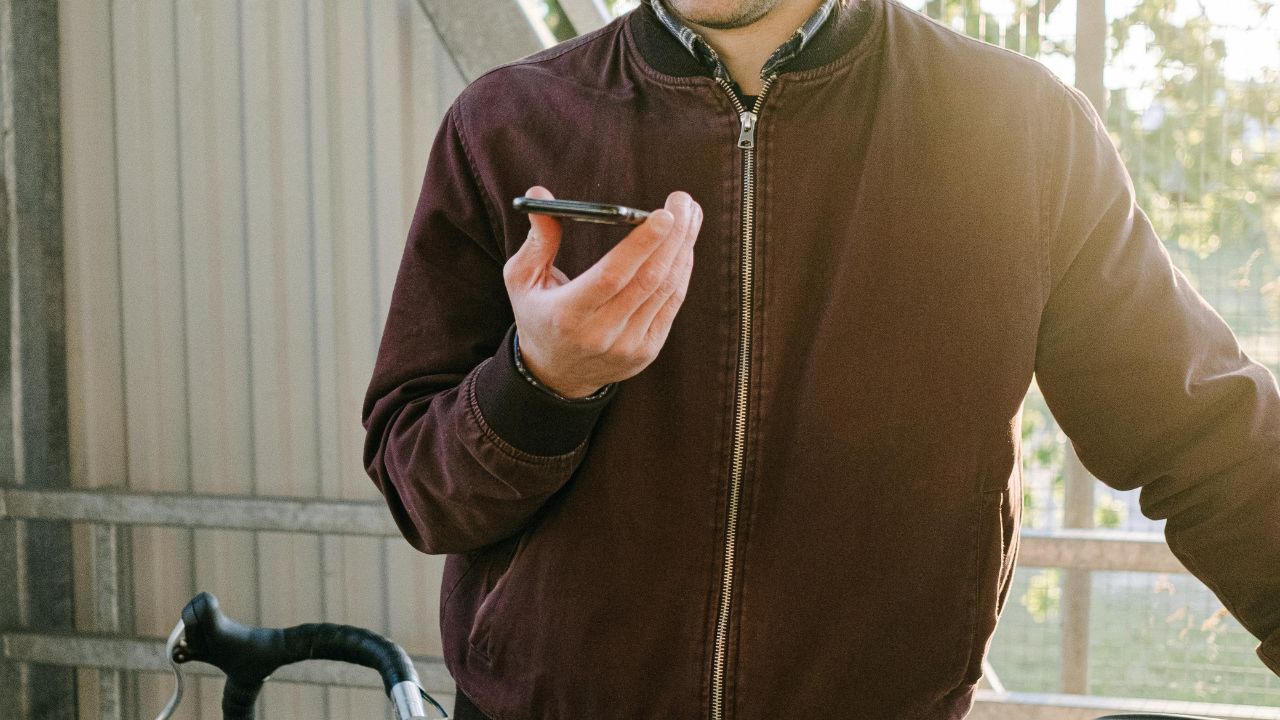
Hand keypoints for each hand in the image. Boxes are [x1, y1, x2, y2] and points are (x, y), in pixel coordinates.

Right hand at [503, 186, 702, 398]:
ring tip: (691, 215)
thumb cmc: (538, 315)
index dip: (642, 245)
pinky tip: (684, 246)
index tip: (663, 214)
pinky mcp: (647, 351)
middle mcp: (600, 334)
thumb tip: (540, 196)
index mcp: (567, 315)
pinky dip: (682, 271)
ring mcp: (628, 346)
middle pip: (648, 280)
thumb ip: (537, 240)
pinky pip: (672, 304)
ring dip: (683, 249)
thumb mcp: (522, 280)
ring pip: (666, 290)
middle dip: (673, 236)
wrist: (555, 374)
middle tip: (684, 201)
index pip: (612, 277)